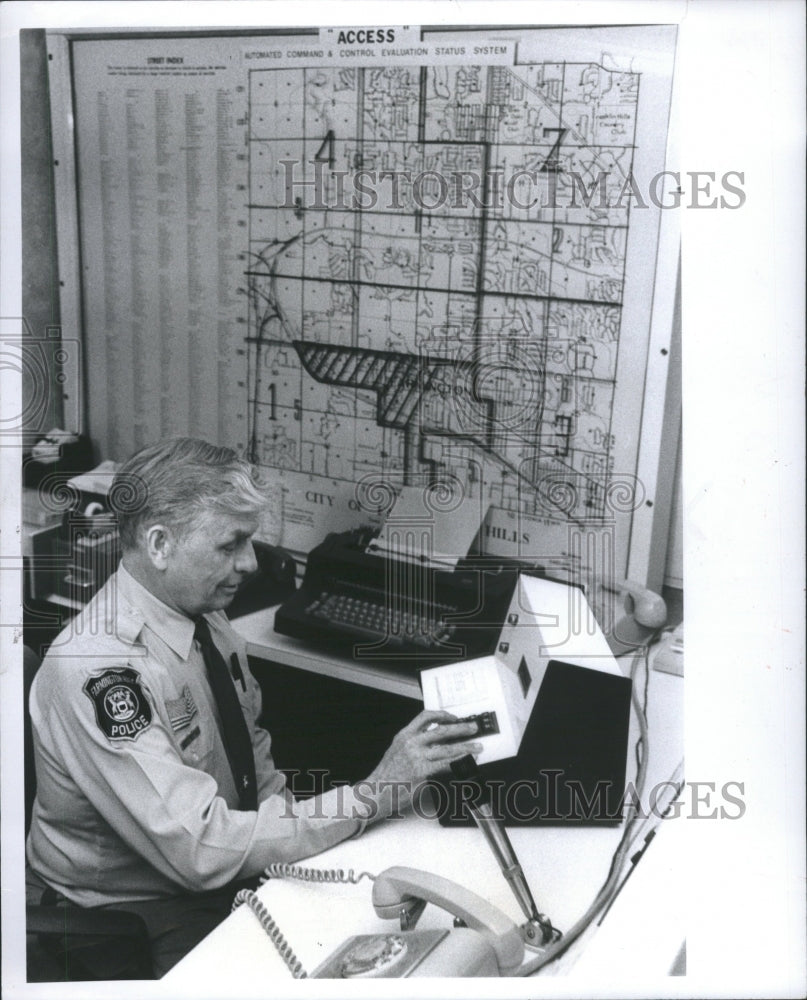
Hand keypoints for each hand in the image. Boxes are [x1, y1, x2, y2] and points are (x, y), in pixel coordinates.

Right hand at [364, 709, 482, 789]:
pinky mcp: (421, 771)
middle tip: (472, 728)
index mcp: (404, 735)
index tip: (453, 717)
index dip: (442, 715)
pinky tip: (467, 762)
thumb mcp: (397, 752)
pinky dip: (459, 762)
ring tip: (477, 747)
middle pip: (441, 730)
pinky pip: (445, 765)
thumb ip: (413, 746)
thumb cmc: (386, 776)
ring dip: (465, 747)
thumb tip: (434, 745)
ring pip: (447, 748)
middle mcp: (411, 742)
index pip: (425, 716)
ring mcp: (416, 756)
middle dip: (460, 729)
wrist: (375, 792)